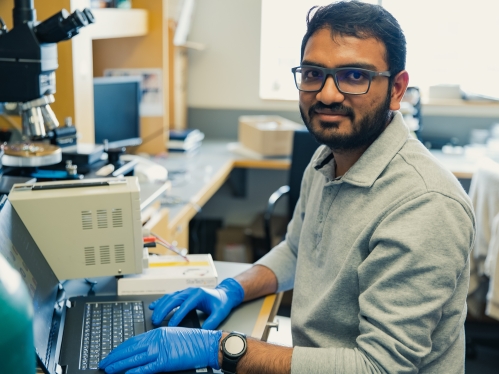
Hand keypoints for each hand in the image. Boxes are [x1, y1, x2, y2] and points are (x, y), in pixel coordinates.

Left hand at [98, 327, 221, 373]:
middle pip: (130, 348)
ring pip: (134, 358)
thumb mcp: (171, 336)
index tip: (110, 354)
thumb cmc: (192, 341)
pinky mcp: (165, 361)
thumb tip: (142, 351)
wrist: (206, 344)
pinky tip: (126, 373)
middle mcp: (156, 339)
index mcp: (157, 332)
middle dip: (114, 356)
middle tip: (103, 362)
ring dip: (119, 364)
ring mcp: (160, 350)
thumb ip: (157, 341)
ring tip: (108, 369)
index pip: (132, 341)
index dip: (119, 349)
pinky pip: (146, 368)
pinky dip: (135, 371)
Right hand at [149, 278, 244, 329]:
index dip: (177, 315)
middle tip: (156, 321)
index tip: (171, 325)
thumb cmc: (221, 303)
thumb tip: (201, 333)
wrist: (224, 294)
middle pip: (174, 299)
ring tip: (154, 316)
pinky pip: (170, 297)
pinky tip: (153, 306)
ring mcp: (186, 291)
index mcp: (199, 294)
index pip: (186, 305)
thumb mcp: (220, 313)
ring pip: (170, 297)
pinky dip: (161, 301)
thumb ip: (211, 322)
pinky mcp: (183, 294)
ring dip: (161, 306)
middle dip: (164, 310)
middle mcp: (190, 291)